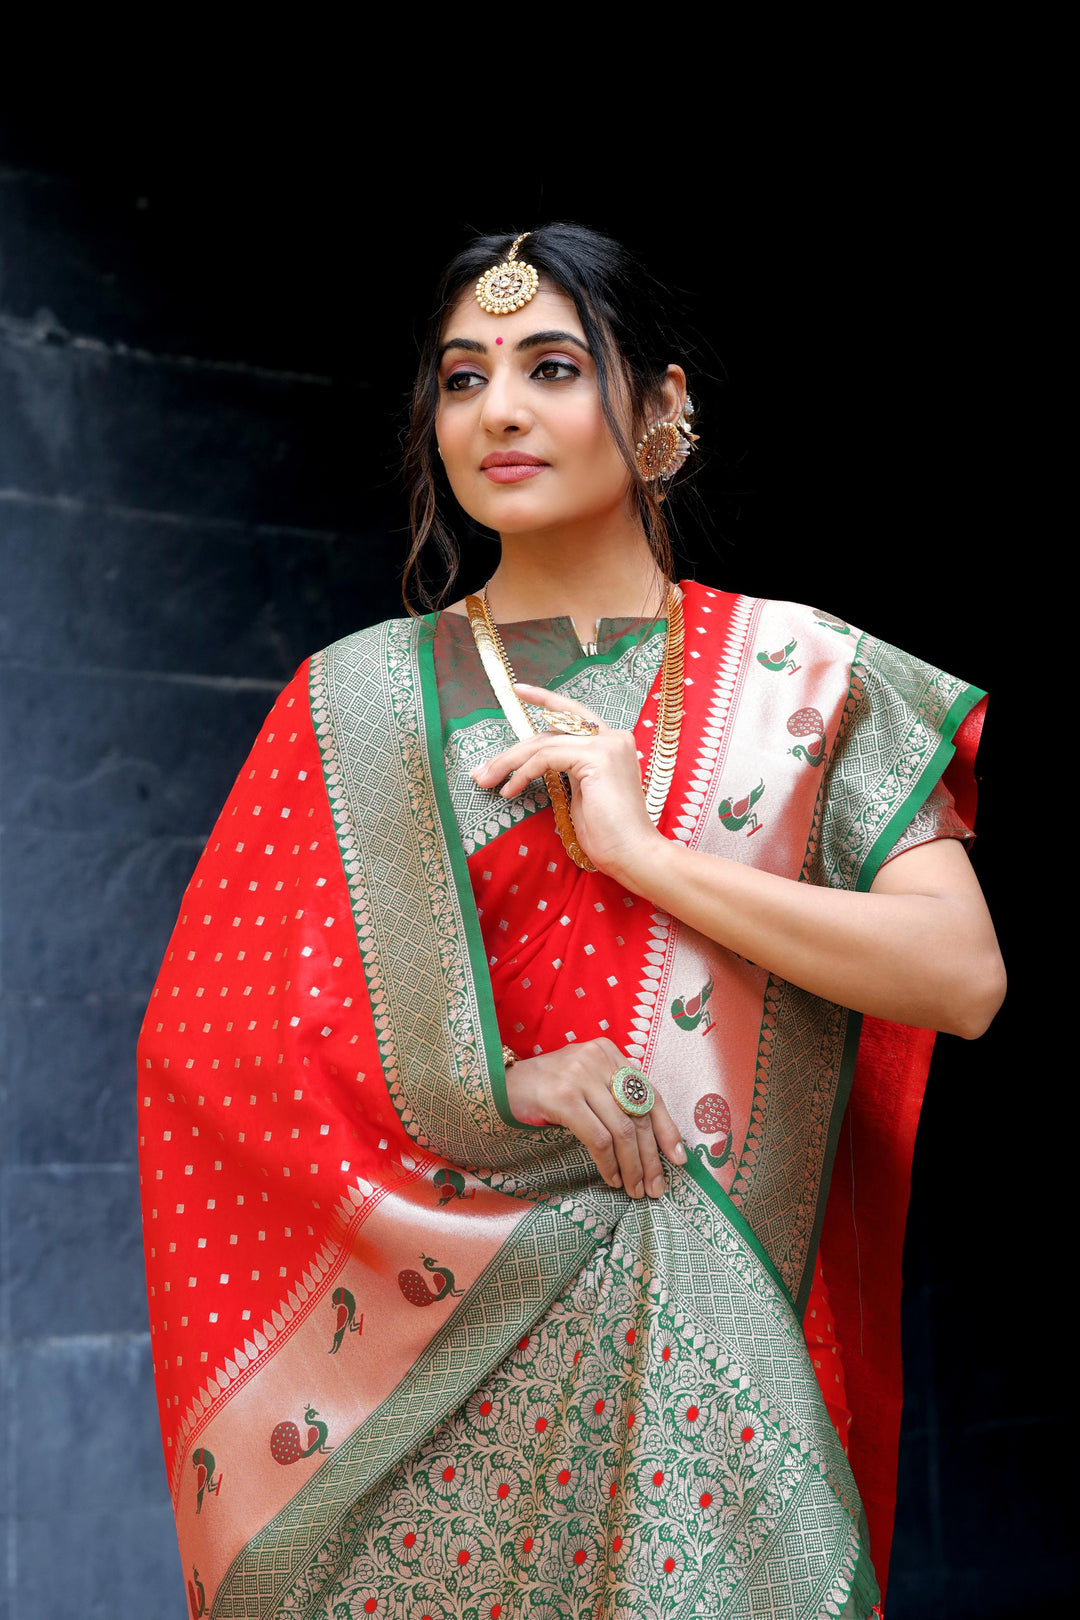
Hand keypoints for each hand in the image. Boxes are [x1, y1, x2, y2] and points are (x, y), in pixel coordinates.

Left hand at [470, 683, 661, 876]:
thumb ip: (566, 769)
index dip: (545, 699)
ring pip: (543, 743)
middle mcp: (612, 736)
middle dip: (512, 751)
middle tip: (482, 771)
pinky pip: (546, 758)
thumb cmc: (607, 832)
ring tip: (488, 782)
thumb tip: (533, 763)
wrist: (631, 853)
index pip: (571, 713)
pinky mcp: (597, 757)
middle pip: (550, 731)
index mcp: (612, 742)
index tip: (518, 690)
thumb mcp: (581, 792)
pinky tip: (510, 791)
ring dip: (509, 763)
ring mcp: (607, 744)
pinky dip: (523, 773)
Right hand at [503, 1037, 685, 1198]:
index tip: (678, 1159)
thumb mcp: (584, 1083)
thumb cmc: (543, 1090)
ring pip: (622, 1130)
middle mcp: (597, 1058)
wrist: (495, 1087)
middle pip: (638, 1114)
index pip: (649, 1094)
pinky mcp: (562, 1096)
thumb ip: (612, 1097)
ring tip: (633, 1189)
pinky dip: (608, 1163)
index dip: (667, 1129)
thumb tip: (650, 1142)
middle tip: (655, 1187)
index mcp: (608, 1052)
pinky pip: (598, 1138)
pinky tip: (611, 1178)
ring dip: (631, 1166)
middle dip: (651, 1157)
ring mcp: (579, 1075)